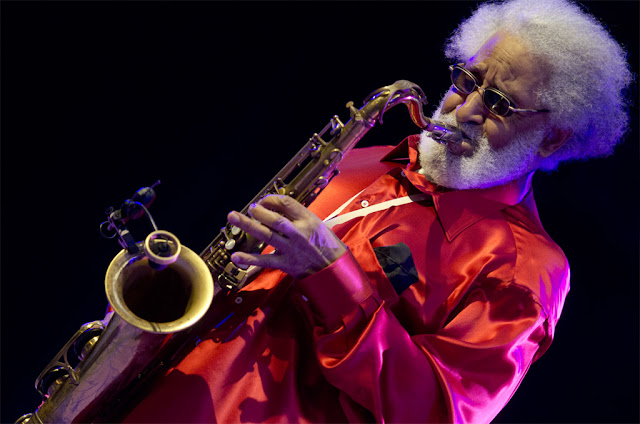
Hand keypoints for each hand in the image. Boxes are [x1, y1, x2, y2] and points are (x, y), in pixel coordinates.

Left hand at [227, 194, 346, 279]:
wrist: (333, 268)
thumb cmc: (323, 243)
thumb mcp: (315, 223)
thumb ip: (296, 214)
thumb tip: (271, 205)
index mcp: (308, 220)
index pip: (287, 204)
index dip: (271, 200)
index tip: (262, 201)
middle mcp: (299, 234)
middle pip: (275, 219)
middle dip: (259, 211)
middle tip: (250, 207)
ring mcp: (291, 249)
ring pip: (267, 235)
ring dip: (248, 226)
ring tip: (233, 217)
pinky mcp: (285, 264)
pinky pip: (265, 261)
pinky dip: (249, 259)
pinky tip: (236, 256)